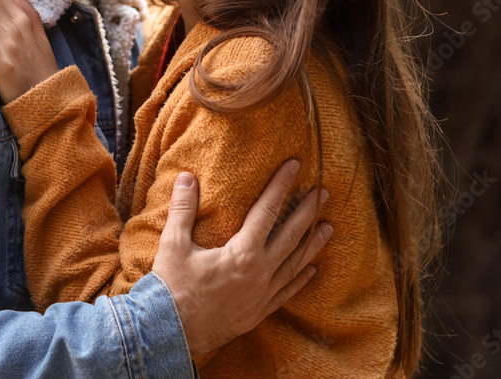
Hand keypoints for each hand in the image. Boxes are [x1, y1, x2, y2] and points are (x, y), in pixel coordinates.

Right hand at [152, 160, 331, 357]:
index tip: (294, 166)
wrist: (173, 332)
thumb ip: (183, 209)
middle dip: (307, 212)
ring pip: (295, 264)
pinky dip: (300, 278)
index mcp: (243, 252)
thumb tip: (188, 177)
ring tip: (328, 228)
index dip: (281, 186)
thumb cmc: (172, 287)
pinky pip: (287, 292)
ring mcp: (263, 294)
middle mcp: (261, 272)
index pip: (268, 210)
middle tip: (322, 193)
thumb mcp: (173, 244)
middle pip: (291, 236)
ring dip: (313, 244)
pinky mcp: (259, 311)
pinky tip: (310, 269)